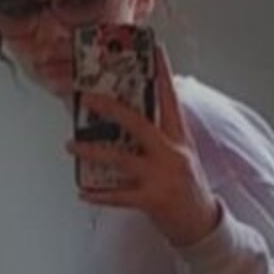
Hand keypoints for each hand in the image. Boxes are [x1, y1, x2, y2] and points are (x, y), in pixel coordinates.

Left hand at [64, 42, 221, 247]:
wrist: (203, 226)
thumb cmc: (188, 188)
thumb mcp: (182, 155)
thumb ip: (162, 136)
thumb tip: (131, 116)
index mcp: (180, 139)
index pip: (171, 99)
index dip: (163, 72)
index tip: (155, 47)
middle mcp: (172, 153)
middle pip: (139, 123)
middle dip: (111, 109)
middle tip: (87, 98)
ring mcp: (162, 177)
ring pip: (121, 158)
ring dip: (92, 150)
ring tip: (70, 144)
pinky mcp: (153, 200)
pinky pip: (118, 195)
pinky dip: (99, 194)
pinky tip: (82, 192)